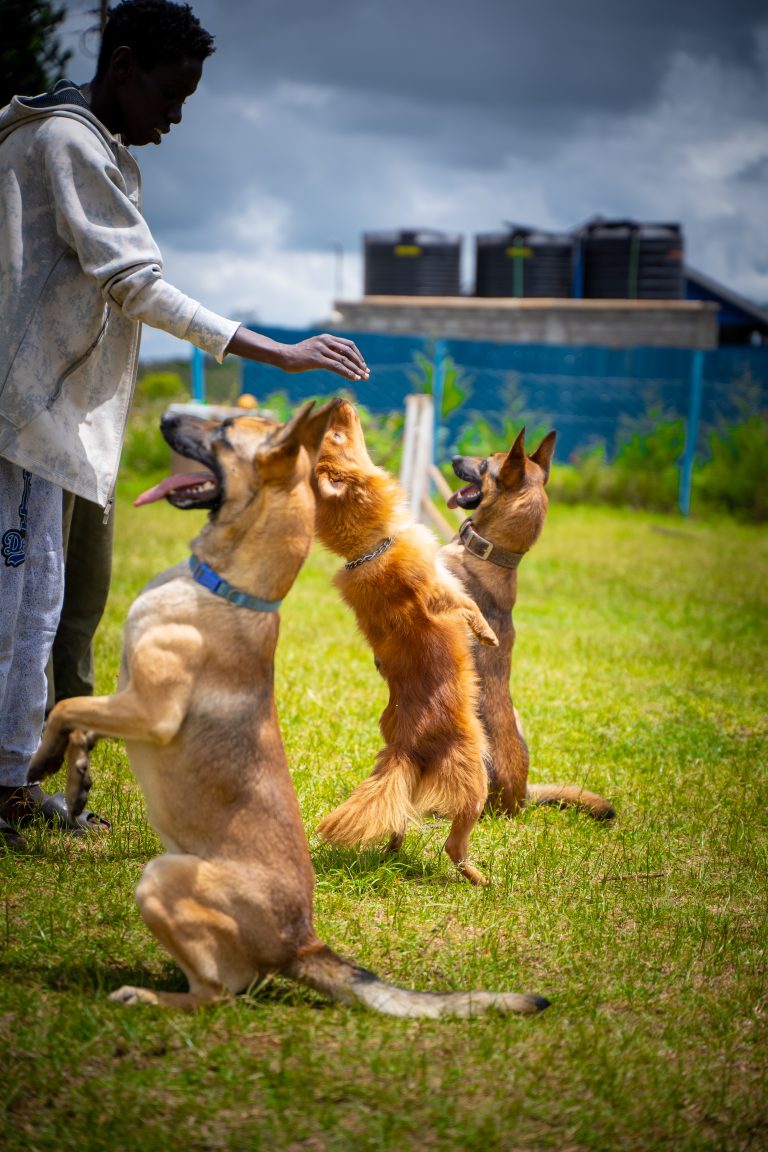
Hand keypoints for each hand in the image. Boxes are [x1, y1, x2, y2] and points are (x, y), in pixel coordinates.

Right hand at [225, 327, 369, 381]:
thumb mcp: (315, 348)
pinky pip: (336, 366)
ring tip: (363, 378)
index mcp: (327, 338)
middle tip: (367, 374)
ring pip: (344, 360)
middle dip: (360, 364)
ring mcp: (321, 349)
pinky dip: (347, 372)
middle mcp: (325, 341)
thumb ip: (327, 351)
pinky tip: (354, 378)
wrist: (283, 355)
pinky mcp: (317, 359)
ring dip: (356, 370)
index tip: (363, 366)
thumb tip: (339, 360)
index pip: (349, 345)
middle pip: (349, 352)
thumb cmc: (298, 355)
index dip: (358, 356)